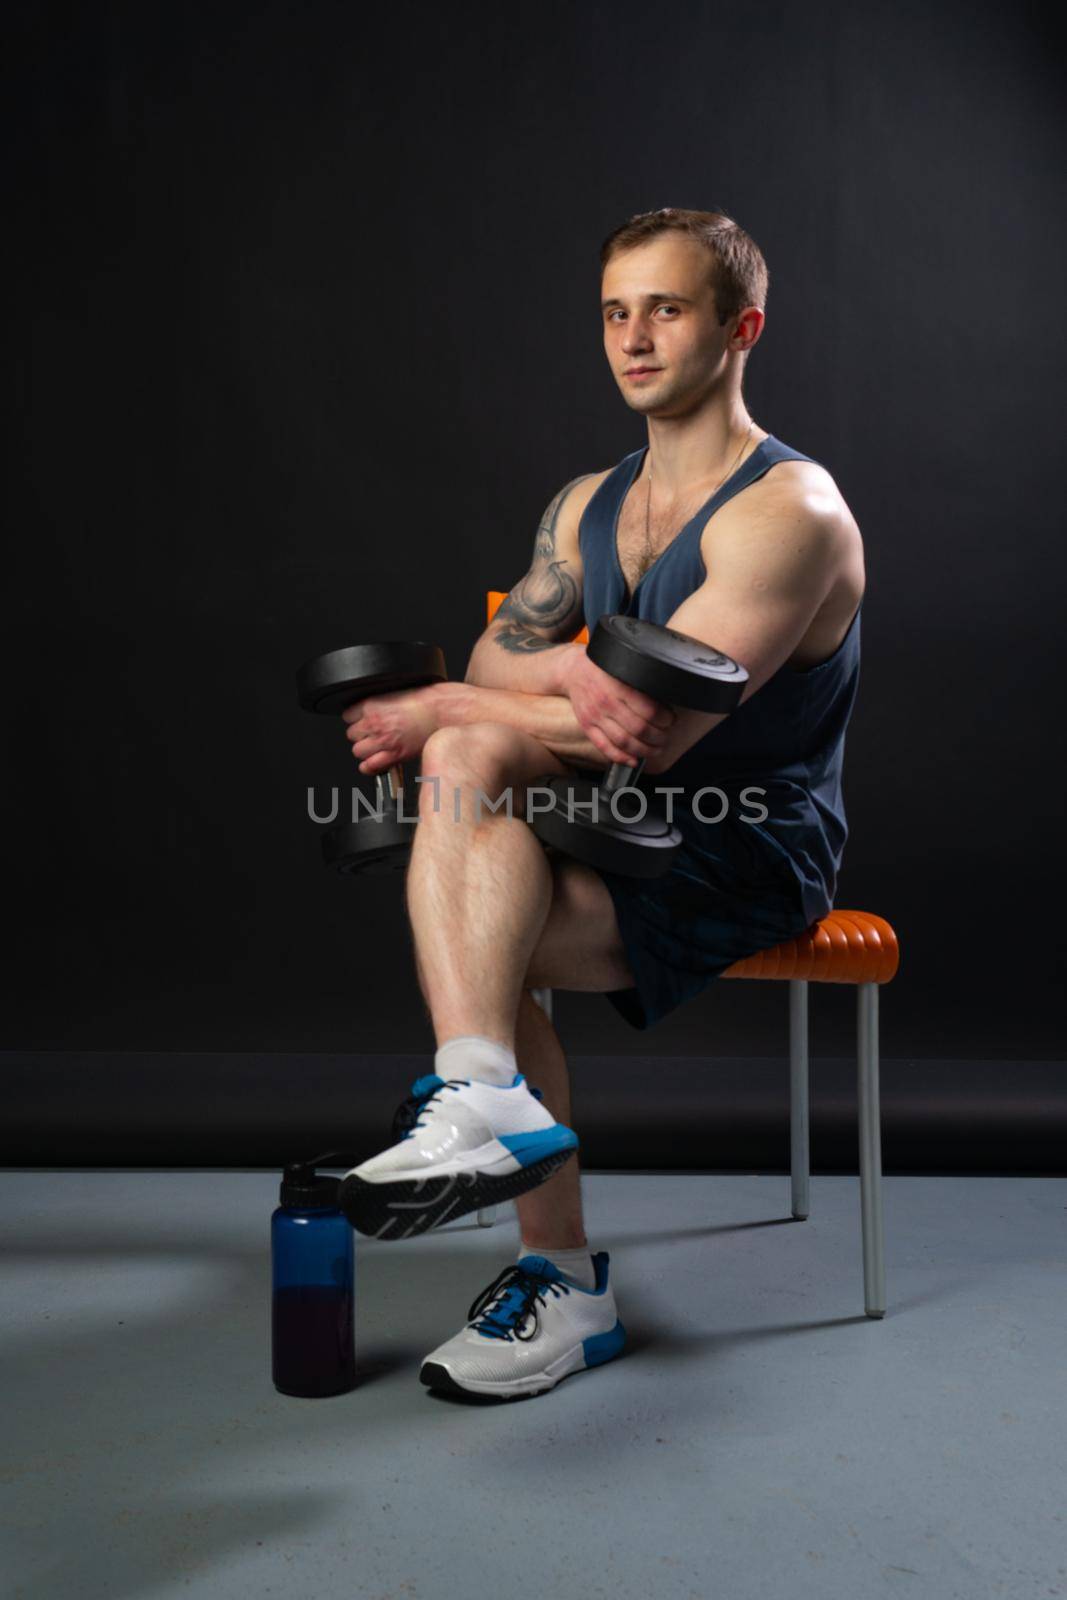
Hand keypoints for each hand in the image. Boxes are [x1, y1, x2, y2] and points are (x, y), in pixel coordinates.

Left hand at [341, 684, 442, 774]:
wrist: (442, 711)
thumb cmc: (425, 701)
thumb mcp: (394, 693)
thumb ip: (377, 703)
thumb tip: (368, 711)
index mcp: (372, 705)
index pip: (347, 716)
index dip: (355, 719)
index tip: (362, 720)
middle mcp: (374, 723)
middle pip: (351, 735)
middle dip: (361, 734)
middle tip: (373, 733)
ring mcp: (383, 741)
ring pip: (358, 751)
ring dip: (366, 750)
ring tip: (377, 746)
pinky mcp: (394, 755)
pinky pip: (370, 766)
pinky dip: (370, 766)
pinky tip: (375, 761)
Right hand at [556, 648, 675, 768]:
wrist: (573, 670)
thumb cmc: (602, 667)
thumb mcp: (623, 667)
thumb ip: (640, 681)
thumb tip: (665, 697)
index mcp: (619, 687)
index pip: (650, 710)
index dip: (665, 719)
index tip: (670, 720)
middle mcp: (607, 703)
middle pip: (640, 729)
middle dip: (658, 737)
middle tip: (665, 737)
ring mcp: (595, 716)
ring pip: (624, 742)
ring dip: (644, 750)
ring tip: (655, 750)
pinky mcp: (587, 727)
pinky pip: (604, 747)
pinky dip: (621, 758)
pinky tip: (633, 760)